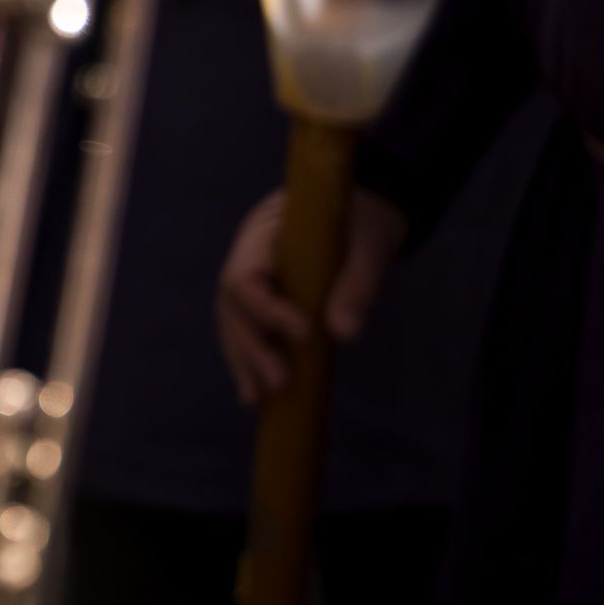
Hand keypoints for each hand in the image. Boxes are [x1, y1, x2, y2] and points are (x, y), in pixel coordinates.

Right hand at [214, 185, 409, 404]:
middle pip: (232, 306)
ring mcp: (252, 275)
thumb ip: (357, 286)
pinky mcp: (265, 294)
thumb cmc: (366, 218)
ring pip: (233, 321)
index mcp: (264, 233)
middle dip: (252, 346)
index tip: (303, 335)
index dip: (266, 310)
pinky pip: (248, 327)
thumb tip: (344, 334)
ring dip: (244, 360)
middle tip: (279, 383)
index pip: (245, 276)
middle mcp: (247, 255)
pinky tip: (255, 395)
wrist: (365, 203)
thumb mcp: (371, 246)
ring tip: (257, 401)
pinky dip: (249, 359)